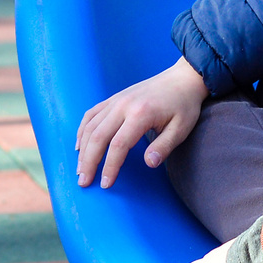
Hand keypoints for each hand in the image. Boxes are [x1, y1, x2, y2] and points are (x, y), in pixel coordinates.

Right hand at [75, 57, 208, 186]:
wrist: (182, 78)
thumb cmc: (184, 106)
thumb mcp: (181, 128)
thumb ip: (164, 147)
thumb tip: (149, 163)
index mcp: (141, 113)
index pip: (118, 145)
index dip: (110, 166)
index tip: (106, 184)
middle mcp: (123, 105)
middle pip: (97, 137)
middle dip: (88, 162)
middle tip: (84, 182)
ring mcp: (116, 100)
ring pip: (90, 126)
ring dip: (83, 150)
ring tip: (80, 170)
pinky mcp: (113, 98)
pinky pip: (91, 114)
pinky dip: (82, 131)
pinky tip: (79, 146)